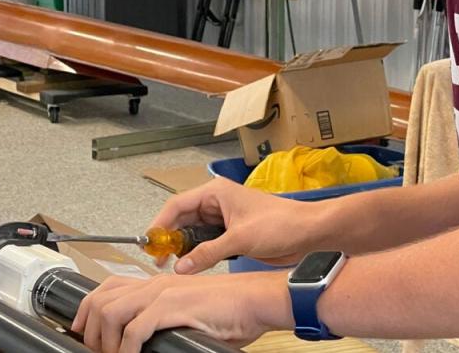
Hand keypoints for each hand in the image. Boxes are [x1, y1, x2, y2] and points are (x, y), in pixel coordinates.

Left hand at [71, 271, 292, 352]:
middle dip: (92, 331)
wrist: (256, 299)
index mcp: (159, 282)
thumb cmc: (232, 308)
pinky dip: (126, 349)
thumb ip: (166, 318)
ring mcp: (163, 293)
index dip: (88, 309)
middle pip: (101, 299)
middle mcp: (156, 283)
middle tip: (98, 350)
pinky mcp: (173, 306)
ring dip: (106, 341)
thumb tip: (145, 340)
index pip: (109, 287)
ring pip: (111, 312)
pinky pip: (134, 330)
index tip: (84, 331)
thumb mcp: (190, 309)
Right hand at [150, 177, 320, 273]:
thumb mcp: (240, 238)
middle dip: (170, 238)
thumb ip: (208, 253)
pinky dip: (197, 253)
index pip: (177, 205)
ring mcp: (224, 218)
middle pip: (182, 219)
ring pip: (193, 233)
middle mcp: (217, 203)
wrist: (308, 232)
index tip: (150, 241)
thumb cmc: (282, 223)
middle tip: (159, 259)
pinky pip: (207, 242)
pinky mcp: (232, 233)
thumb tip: (181, 266)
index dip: (160, 223)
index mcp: (217, 192)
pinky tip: (191, 265)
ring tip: (172, 264)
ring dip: (183, 248)